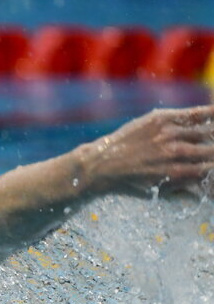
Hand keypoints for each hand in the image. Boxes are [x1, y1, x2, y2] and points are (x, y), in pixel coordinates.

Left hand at [77, 105, 213, 197]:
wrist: (101, 164)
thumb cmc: (129, 181)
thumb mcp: (156, 190)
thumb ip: (182, 186)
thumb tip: (203, 189)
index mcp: (176, 171)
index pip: (209, 167)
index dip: (212, 166)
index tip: (211, 163)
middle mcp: (175, 151)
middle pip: (210, 150)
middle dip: (212, 152)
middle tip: (210, 152)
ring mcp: (168, 133)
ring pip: (205, 131)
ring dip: (212, 134)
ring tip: (212, 136)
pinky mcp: (161, 118)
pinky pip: (192, 113)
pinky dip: (209, 112)